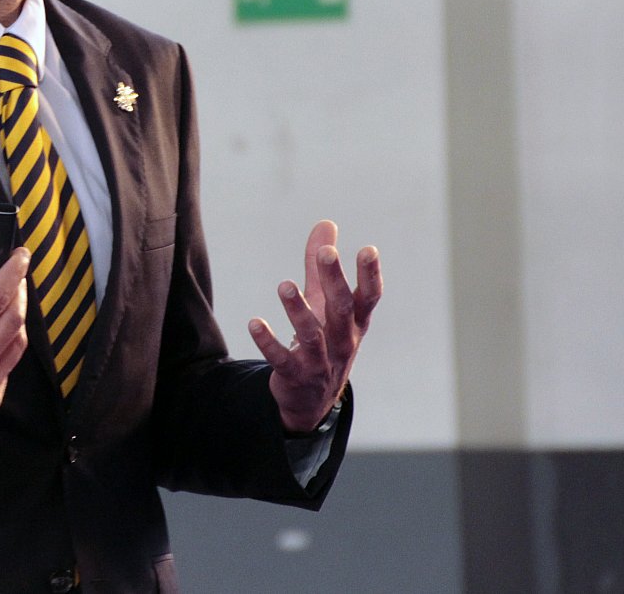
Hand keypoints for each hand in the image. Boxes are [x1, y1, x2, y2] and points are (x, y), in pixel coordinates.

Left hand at [248, 220, 381, 432]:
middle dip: (334, 280)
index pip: (367, 297)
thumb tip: (326, 223)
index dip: (369, 275)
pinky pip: (281, 359)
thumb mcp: (325, 302)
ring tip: (283, 284)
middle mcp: (342, 341)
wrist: (312, 399)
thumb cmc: (324, 338)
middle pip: (340, 308)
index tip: (368, 249)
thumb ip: (320, 264)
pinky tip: (254, 323)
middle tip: (326, 253)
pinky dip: (268, 342)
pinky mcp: (295, 375)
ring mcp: (320, 361)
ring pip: (311, 335)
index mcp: (354, 322)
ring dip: (298, 310)